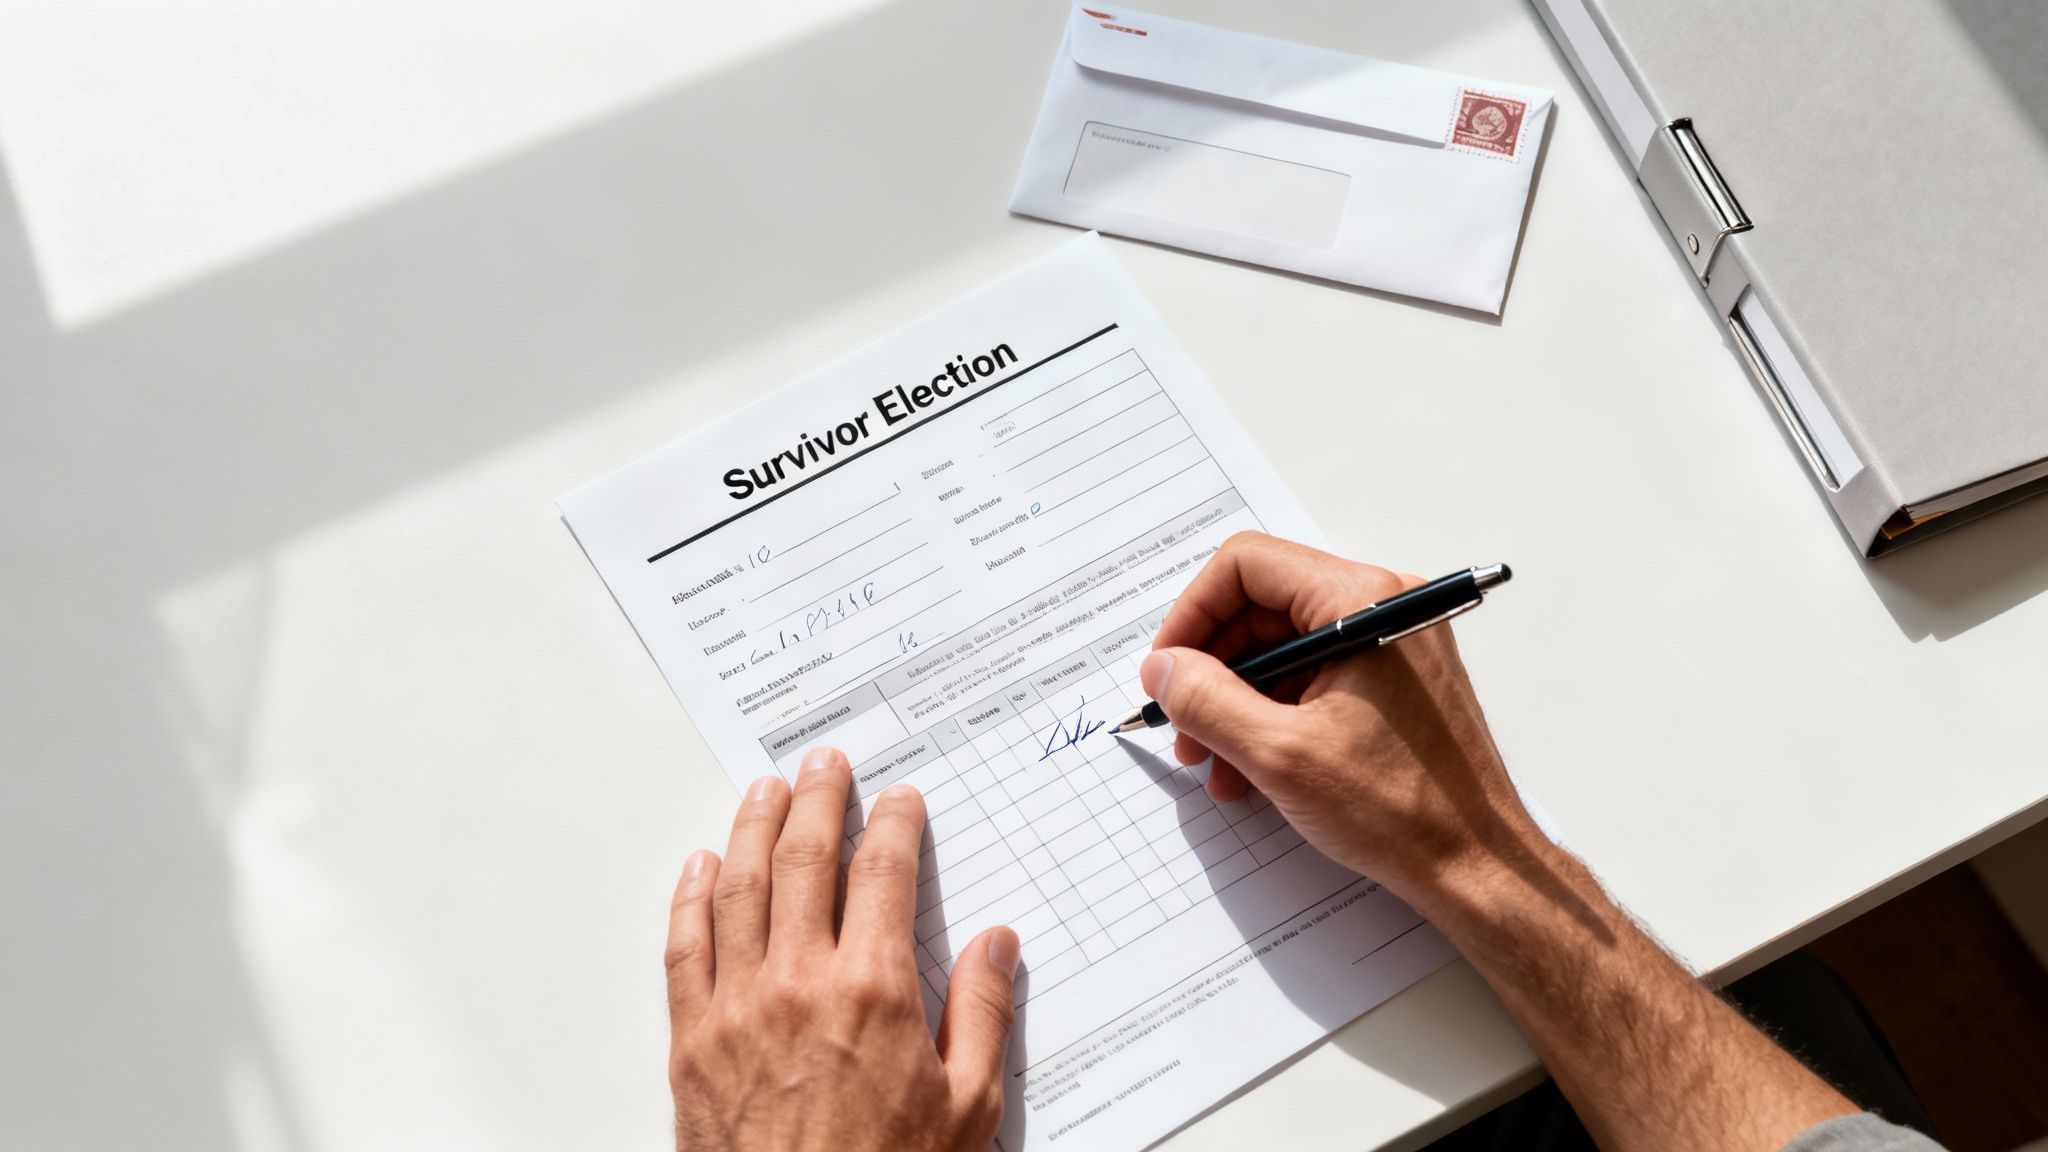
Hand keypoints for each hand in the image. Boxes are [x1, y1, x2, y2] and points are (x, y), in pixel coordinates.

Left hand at [665, 748, 1020, 1151]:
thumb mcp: (968, 1108)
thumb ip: (983, 1014)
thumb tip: (997, 943)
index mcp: (872, 990)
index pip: (881, 873)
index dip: (892, 823)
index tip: (899, 799)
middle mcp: (798, 982)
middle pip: (804, 859)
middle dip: (818, 799)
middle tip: (826, 763)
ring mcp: (736, 1007)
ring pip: (737, 888)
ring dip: (751, 827)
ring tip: (764, 789)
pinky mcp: (693, 1041)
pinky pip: (684, 948)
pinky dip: (689, 898)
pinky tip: (698, 868)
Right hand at [1141, 533, 1540, 914]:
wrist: (1477, 866)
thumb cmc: (1403, 811)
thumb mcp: (1280, 755)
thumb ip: (1207, 701)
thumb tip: (1162, 668)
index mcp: (1363, 602)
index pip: (1248, 566)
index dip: (1193, 614)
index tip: (1167, 668)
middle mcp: (1383, 608)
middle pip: (1263, 606)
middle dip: (1212, 667)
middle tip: (1181, 724)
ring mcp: (1392, 645)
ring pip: (1284, 648)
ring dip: (1236, 700)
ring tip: (1213, 762)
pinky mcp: (1394, 682)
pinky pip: (1314, 678)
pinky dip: (1273, 715)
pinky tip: (1249, 769)